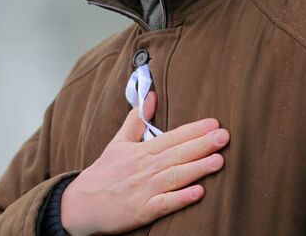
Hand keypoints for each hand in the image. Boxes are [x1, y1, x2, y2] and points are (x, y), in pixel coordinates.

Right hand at [61, 92, 228, 234]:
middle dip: (202, 144)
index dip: (194, 129)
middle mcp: (145, 167)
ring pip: (175, 176)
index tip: (213, 122)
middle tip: (224, 136)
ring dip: (197, 168)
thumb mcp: (119, 141)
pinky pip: (165, 204)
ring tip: (219, 160)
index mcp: (141, 151)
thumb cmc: (104, 171)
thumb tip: (150, 95)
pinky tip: (198, 192)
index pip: (172, 136)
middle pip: (178, 154)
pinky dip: (181, 198)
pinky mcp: (142, 210)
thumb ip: (136, 119)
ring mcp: (145, 189)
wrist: (82, 203)